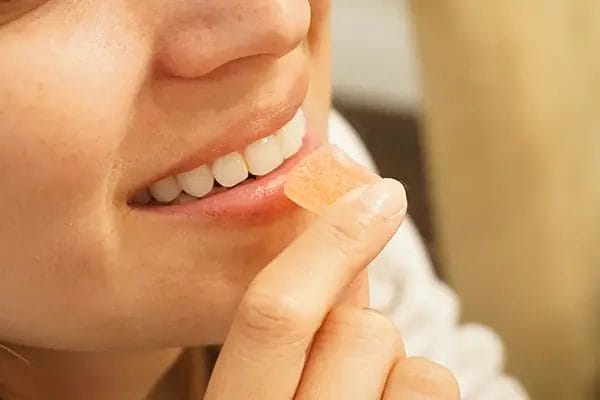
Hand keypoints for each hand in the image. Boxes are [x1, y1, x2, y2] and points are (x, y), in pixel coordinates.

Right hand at [204, 179, 459, 398]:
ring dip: (393, 370)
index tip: (378, 195)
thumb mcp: (254, 391)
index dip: (327, 243)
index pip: (274, 316)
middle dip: (358, 327)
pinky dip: (418, 396)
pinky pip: (436, 391)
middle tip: (340, 362)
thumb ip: (290, 327)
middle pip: (358, 330)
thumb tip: (342, 245)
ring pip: (413, 366)